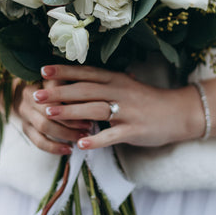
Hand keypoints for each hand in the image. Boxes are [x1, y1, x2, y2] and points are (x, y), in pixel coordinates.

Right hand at [14, 79, 92, 154]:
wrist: (29, 91)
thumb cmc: (53, 84)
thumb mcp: (61, 79)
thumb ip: (70, 85)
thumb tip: (90, 95)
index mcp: (38, 82)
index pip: (54, 94)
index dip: (71, 102)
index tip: (90, 107)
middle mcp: (28, 97)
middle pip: (48, 112)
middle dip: (71, 121)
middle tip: (89, 126)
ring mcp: (24, 114)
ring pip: (44, 127)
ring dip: (65, 134)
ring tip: (82, 137)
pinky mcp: (25, 128)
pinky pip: (38, 142)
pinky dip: (54, 147)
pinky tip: (69, 149)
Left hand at [33, 64, 205, 149]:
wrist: (178, 112)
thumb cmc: (148, 100)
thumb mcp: (127, 85)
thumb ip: (105, 83)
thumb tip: (79, 81)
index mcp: (116, 79)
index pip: (86, 72)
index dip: (64, 71)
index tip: (43, 71)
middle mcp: (119, 91)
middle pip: (84, 89)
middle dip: (59, 92)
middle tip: (36, 95)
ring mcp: (127, 111)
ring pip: (94, 109)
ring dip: (70, 112)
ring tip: (49, 115)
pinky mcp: (134, 130)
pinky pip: (112, 135)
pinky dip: (96, 139)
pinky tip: (80, 144)